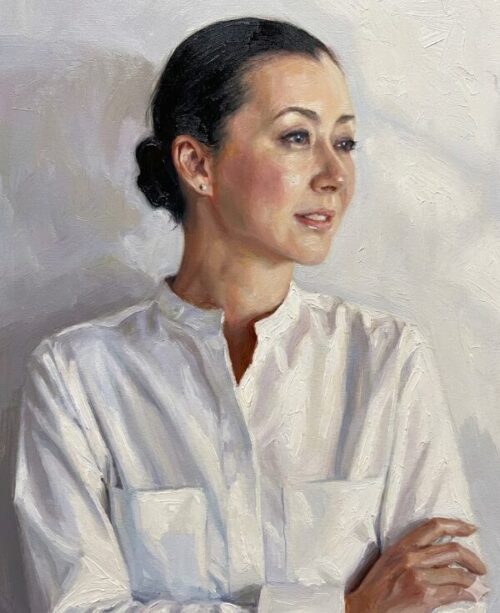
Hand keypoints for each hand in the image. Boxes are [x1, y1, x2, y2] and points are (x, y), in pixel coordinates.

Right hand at [344, 517, 486, 612]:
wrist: (364, 609)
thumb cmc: (377, 588)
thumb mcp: (391, 562)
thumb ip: (414, 555)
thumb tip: (443, 559)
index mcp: (402, 545)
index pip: (433, 526)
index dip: (456, 525)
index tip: (469, 529)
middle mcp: (411, 557)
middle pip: (453, 550)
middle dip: (473, 559)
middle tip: (480, 567)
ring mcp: (418, 576)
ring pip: (457, 574)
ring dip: (472, 581)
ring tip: (476, 585)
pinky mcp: (424, 595)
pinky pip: (455, 592)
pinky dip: (467, 595)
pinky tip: (470, 597)